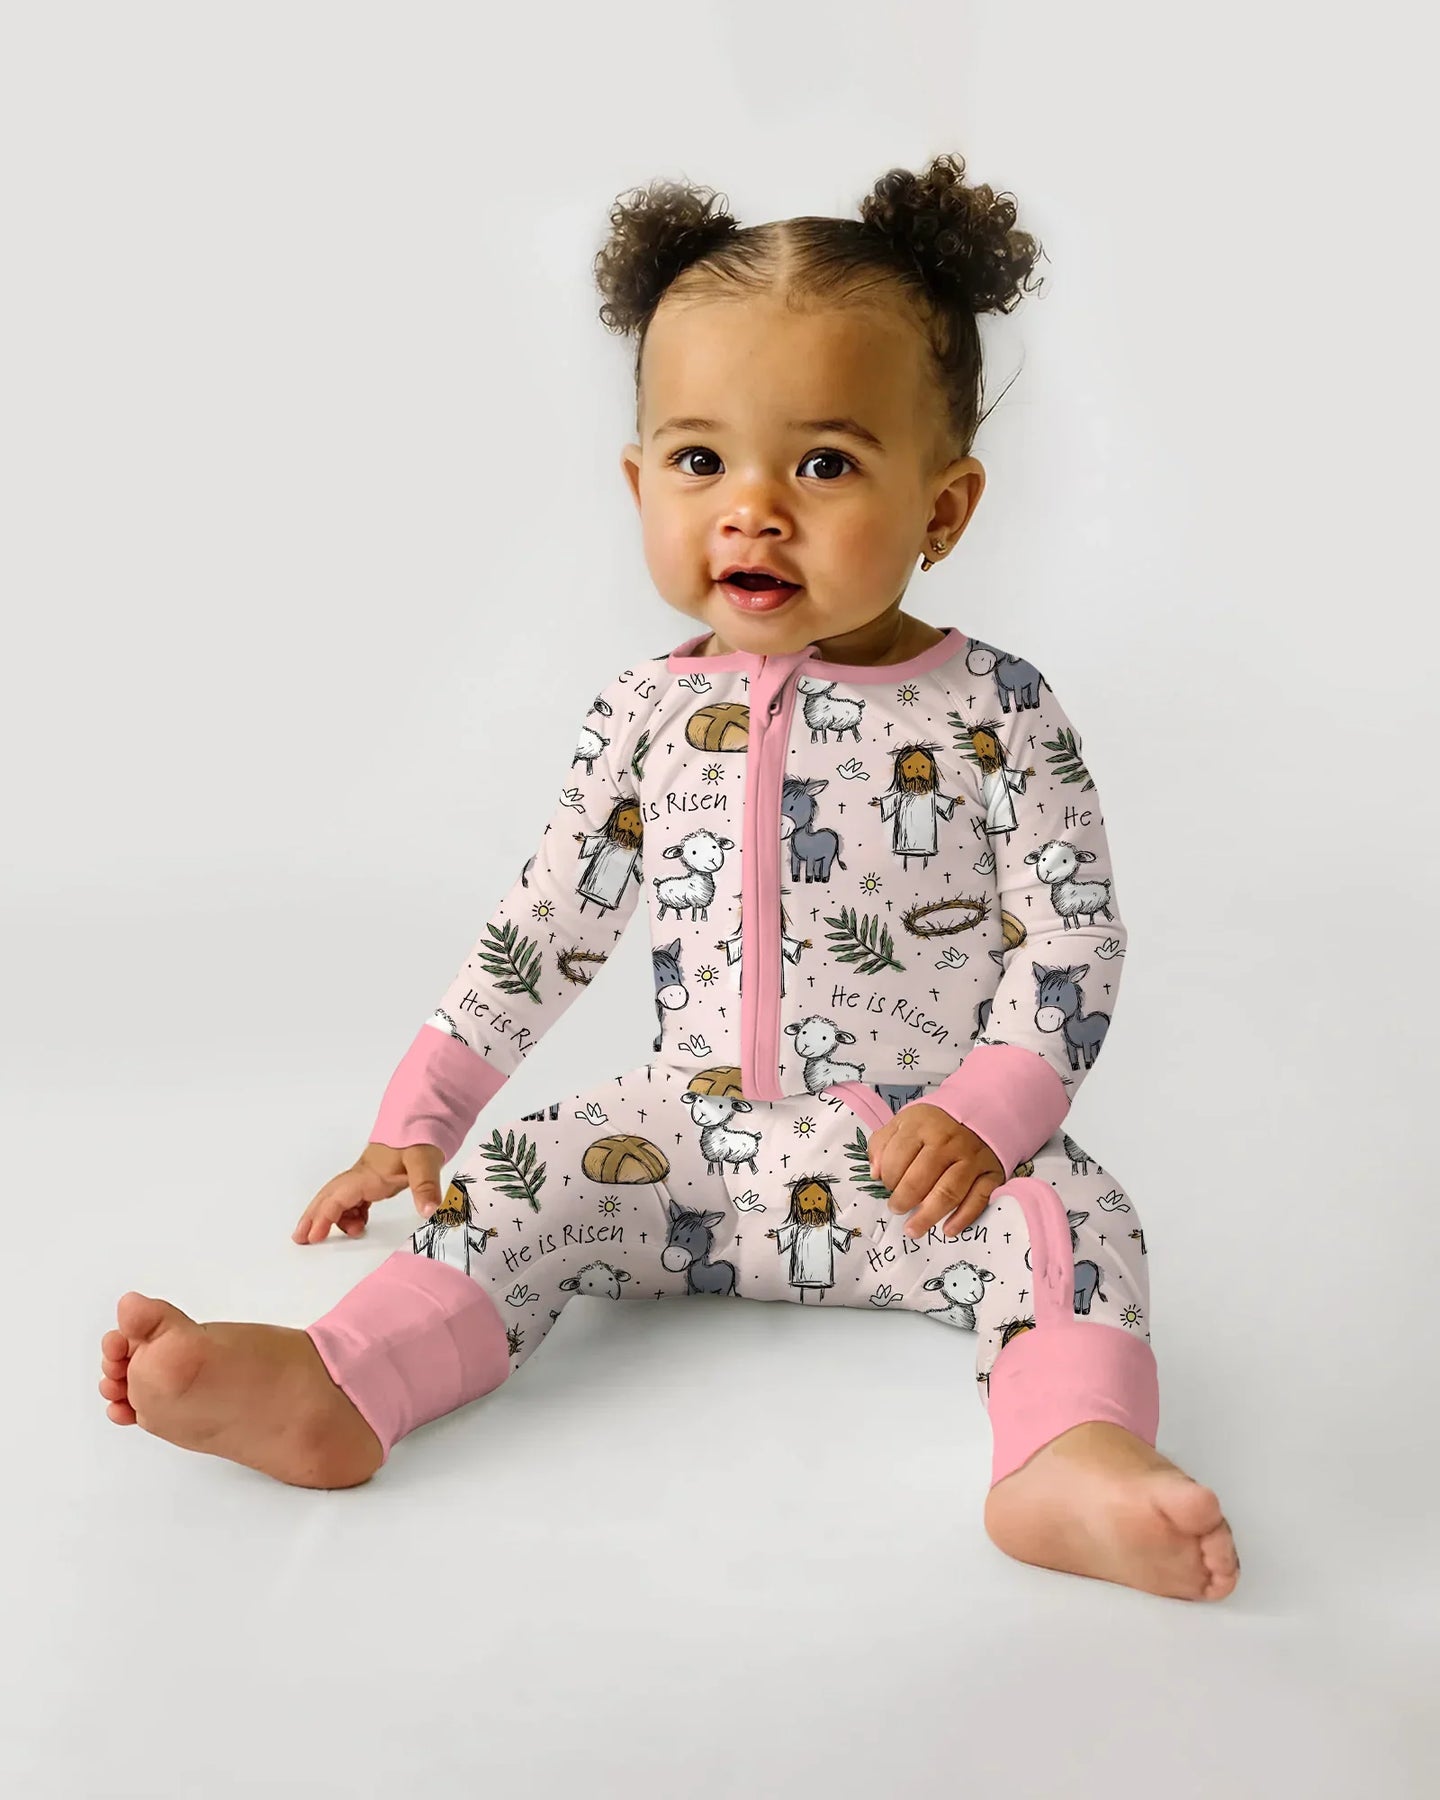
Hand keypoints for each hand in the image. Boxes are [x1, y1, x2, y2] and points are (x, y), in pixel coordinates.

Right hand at [291, 1142, 445, 1244]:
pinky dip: (349, 1212)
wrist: (422, 1119)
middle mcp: (361, 1175)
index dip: (325, 1217)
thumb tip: (429, 1211)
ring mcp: (366, 1177)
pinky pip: (353, 1198)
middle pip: (329, 1197)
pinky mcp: (374, 1179)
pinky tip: (358, 1224)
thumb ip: (426, 1186)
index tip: (315, 1236)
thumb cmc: (419, 1137)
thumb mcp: (425, 1160)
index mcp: (368, 1173)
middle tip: (300, 1238)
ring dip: (333, 1217)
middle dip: (312, 1217)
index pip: (339, 1197)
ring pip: (339, 1198)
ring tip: (345, 1234)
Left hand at [865, 1104, 1003, 1238]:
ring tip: (913, 1229)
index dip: (888, 1177)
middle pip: (921, 1178)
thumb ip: (883, 1144)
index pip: (898, 1157)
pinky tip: (948, 1230)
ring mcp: (972, 1158)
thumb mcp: (905, 1122)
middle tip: (896, 1209)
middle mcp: (949, 1142)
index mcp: (922, 1126)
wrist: (983, 1115)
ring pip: (948, 1192)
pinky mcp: (991, 1174)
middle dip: (904, 1199)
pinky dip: (963, 1218)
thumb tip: (875, 1173)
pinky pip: (978, 1199)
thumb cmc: (935, 1126)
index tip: (886, 1187)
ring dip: (928, 1215)